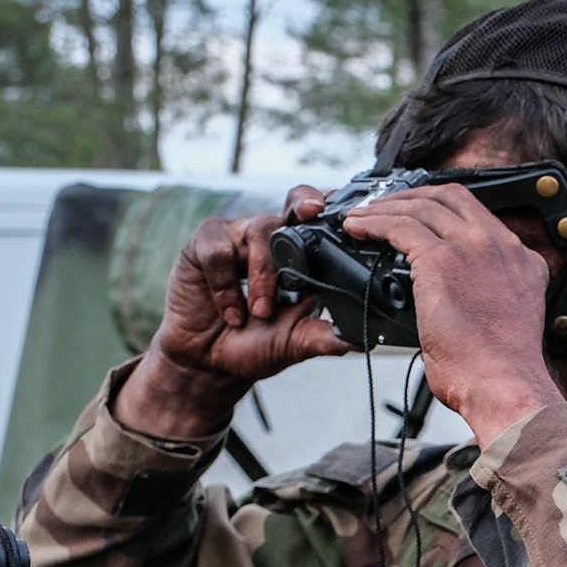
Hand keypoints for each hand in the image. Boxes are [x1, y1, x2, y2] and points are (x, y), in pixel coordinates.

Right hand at [118, 186, 351, 437]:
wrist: (211, 364)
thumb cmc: (255, 346)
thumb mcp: (297, 342)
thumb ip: (326, 336)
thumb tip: (363, 340)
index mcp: (299, 256)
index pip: (320, 222)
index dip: (332, 211)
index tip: (346, 213)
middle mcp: (271, 239)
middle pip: (293, 203)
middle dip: (304, 204)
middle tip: (312, 211)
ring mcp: (237, 237)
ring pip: (259, 231)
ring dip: (263, 275)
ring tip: (260, 313)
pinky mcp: (204, 246)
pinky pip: (219, 252)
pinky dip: (227, 286)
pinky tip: (232, 313)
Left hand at [342, 185, 564, 443]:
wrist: (505, 386)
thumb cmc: (502, 373)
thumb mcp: (507, 323)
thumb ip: (488, 299)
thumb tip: (452, 306)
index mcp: (524, 263)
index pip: (482, 218)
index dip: (446, 209)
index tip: (423, 215)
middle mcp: (502, 247)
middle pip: (452, 198)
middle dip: (413, 196)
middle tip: (386, 205)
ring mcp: (473, 249)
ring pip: (422, 207)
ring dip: (386, 207)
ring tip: (362, 215)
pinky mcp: (442, 260)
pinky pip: (400, 226)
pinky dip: (373, 222)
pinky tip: (356, 228)